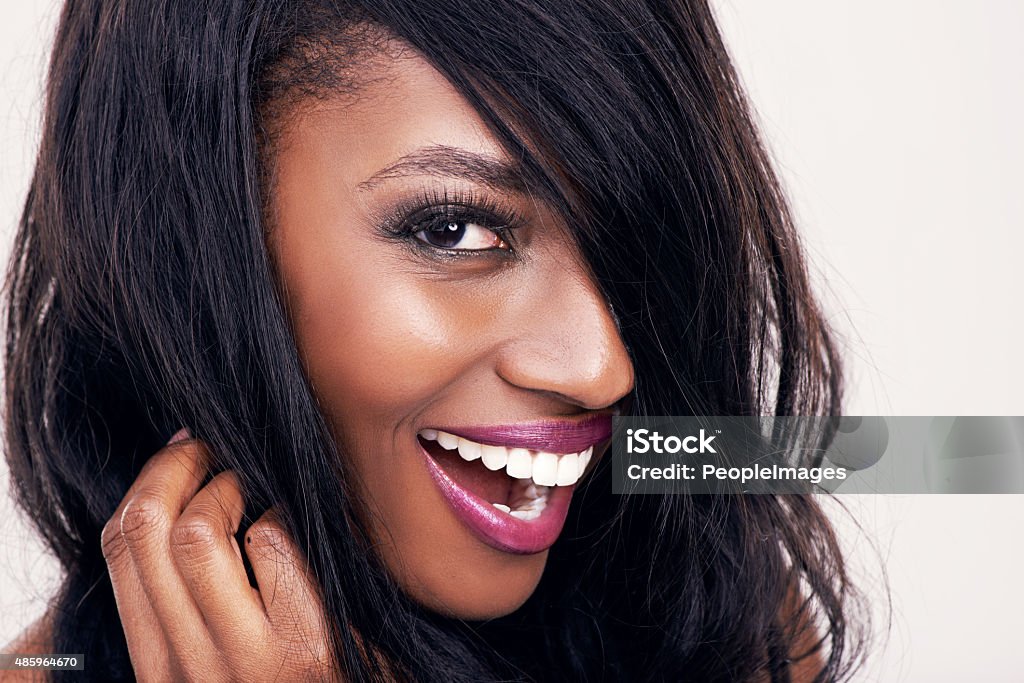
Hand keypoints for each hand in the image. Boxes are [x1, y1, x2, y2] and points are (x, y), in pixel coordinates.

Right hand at [101, 433, 336, 681]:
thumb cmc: (298, 668)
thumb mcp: (225, 646)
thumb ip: (195, 590)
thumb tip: (179, 480)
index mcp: (159, 664)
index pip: (118, 545)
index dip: (148, 480)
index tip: (184, 451)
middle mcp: (190, 668)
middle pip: (147, 529)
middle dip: (181, 464)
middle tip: (218, 450)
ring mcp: (249, 662)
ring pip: (198, 535)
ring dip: (232, 488)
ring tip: (261, 493)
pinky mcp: (310, 648)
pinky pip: (274, 544)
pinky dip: (287, 514)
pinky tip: (307, 526)